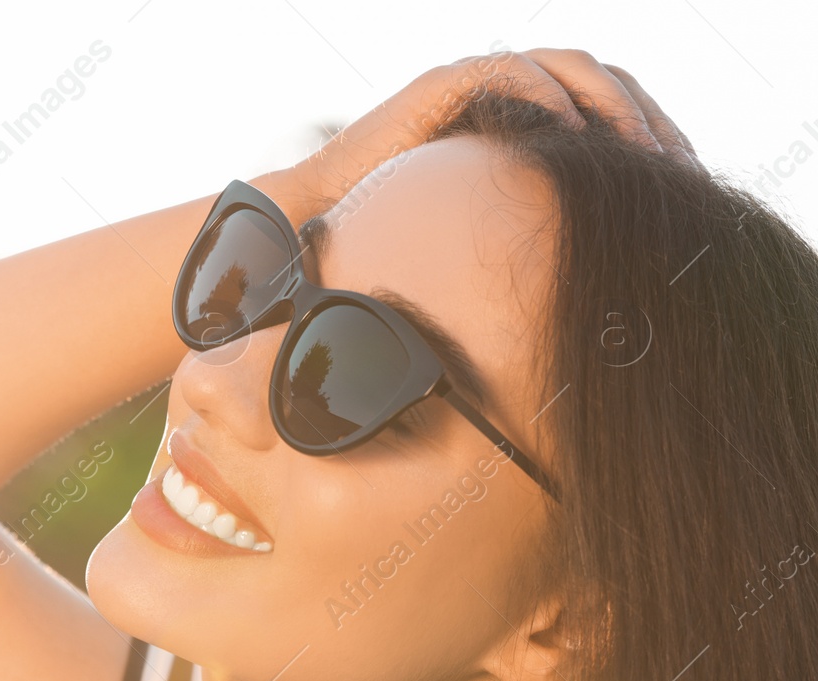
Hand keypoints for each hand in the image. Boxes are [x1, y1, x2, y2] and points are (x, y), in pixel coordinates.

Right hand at [271, 47, 700, 218]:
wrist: (319, 226)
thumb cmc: (395, 245)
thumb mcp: (488, 242)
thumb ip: (533, 242)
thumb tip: (600, 289)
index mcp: (525, 129)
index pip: (610, 113)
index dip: (653, 140)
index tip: (684, 183)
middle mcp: (506, 98)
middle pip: (604, 83)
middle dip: (648, 120)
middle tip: (676, 166)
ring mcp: (476, 85)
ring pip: (569, 68)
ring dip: (612, 104)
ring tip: (638, 150)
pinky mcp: (444, 86)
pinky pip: (513, 73)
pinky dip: (548, 97)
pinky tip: (573, 136)